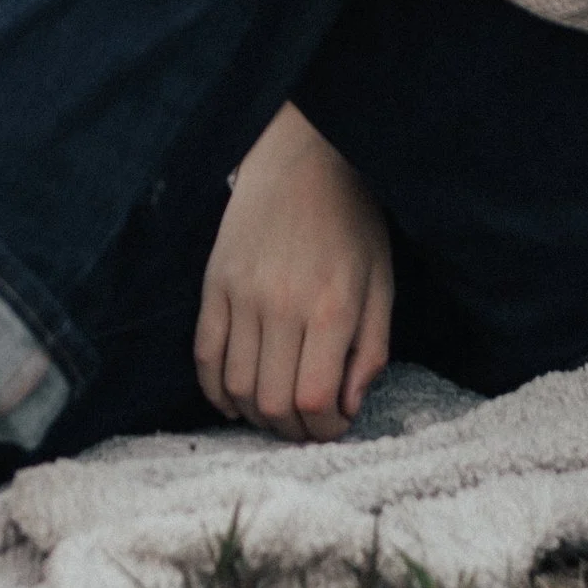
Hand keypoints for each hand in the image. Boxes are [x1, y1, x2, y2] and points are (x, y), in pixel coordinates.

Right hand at [196, 105, 393, 439]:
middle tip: (307, 424)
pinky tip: (235, 399)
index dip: (325, 430)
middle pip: (272, 403)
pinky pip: (204, 355)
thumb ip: (371, 351)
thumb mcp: (382, 283)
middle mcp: (281, 305)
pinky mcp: (214, 284)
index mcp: (331, 307)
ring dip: (255, 416)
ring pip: (236, 387)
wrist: (303, 157)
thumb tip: (348, 408)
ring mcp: (241, 294)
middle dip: (292, 430)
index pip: (316, 399)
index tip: (335, 425)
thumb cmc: (351, 221)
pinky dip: (215, 390)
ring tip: (276, 411)